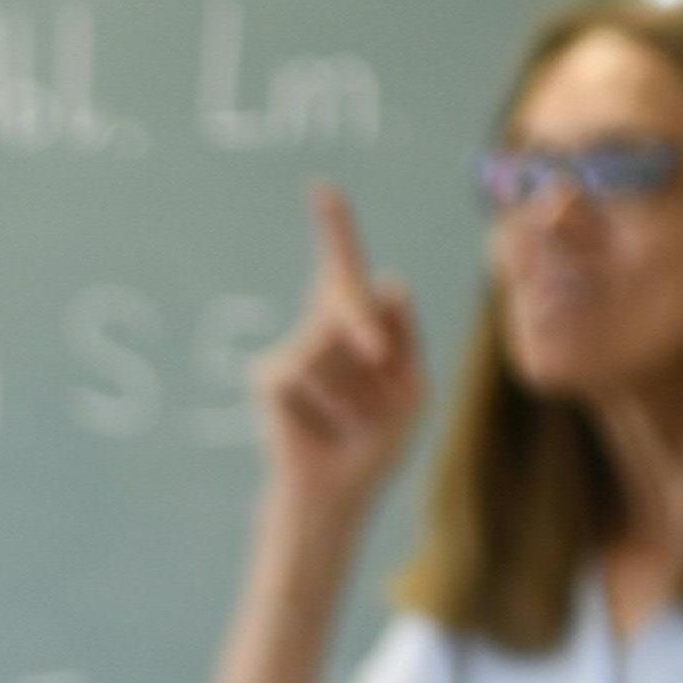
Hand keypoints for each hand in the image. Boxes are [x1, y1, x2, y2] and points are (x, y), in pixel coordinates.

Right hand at [253, 183, 423, 537]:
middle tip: (379, 362)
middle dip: (366, 324)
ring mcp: (290, 351)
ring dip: (360, 388)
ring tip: (354, 420)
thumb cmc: (377, 442)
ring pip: (335, 343)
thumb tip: (384, 281)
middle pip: (348, 295)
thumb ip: (403, 334)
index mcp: (358, 327)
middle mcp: (319, 331)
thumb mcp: (412, 387)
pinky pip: (310, 369)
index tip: (320, 189)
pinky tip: (330, 426)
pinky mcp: (270, 375)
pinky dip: (334, 402)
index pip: (344, 268)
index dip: (333, 228)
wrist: (339, 493)